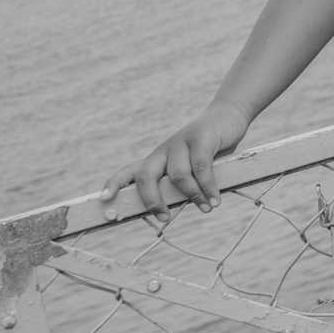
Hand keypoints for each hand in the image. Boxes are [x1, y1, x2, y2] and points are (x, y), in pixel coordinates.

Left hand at [100, 101, 251, 218]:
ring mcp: (181, 142)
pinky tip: (215, 199)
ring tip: (207, 208)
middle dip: (151, 200)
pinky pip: (201, 167)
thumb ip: (184, 181)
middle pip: (146, 176)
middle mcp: (164, 150)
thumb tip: (180, 207)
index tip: (104, 199)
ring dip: (192, 196)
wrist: (229, 114)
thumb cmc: (209, 146)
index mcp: (158, 158)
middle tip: (164, 217)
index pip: (130, 171)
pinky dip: (208, 186)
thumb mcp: (191, 164)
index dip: (114, 184)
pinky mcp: (201, 138)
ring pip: (177, 175)